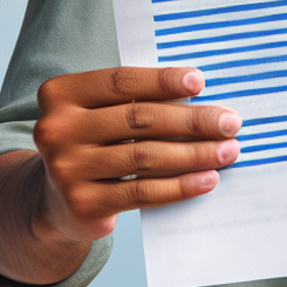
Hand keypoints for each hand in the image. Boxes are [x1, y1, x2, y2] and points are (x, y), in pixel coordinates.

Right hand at [32, 66, 240, 244]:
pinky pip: (142, 193)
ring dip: (194, 154)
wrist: (57, 198)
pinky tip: (207, 179)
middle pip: (139, 119)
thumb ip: (137, 97)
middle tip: (230, 122)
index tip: (201, 82)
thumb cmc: (95, 138)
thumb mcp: (103, 110)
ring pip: (145, 157)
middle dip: (192, 121)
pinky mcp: (82, 205)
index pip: (121, 81)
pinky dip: (180, 186)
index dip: (163, 80)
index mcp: (61, 94)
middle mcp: (56, 130)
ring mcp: (66, 170)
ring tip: (228, 151)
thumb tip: (200, 94)